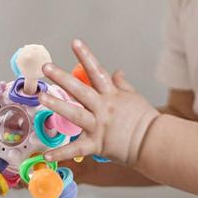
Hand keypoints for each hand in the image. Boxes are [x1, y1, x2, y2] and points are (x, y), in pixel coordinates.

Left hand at [39, 39, 159, 165]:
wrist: (156, 142)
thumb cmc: (146, 120)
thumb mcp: (134, 97)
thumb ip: (122, 84)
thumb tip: (116, 71)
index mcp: (112, 95)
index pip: (97, 71)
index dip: (86, 56)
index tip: (75, 43)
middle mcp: (103, 108)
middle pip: (80, 90)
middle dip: (62, 77)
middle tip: (46, 67)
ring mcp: (99, 126)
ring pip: (75, 114)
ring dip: (57, 105)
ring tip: (42, 97)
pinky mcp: (97, 145)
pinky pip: (77, 149)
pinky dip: (62, 154)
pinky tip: (46, 155)